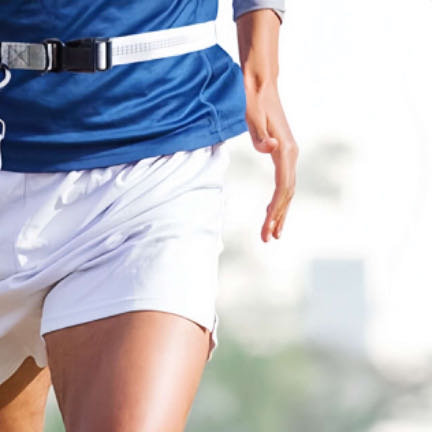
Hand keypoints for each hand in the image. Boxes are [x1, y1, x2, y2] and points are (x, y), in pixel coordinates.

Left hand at [237, 10, 296, 242]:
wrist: (259, 81)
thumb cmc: (252, 99)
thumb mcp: (251, 115)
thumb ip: (259, 134)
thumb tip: (269, 149)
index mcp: (284, 149)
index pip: (283, 188)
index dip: (275, 211)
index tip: (267, 230)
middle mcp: (290, 152)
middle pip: (287, 193)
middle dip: (278, 217)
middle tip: (268, 239)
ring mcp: (287, 151)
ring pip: (287, 189)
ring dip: (280, 211)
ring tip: (271, 232)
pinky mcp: (282, 150)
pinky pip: (282, 180)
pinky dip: (278, 198)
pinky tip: (271, 210)